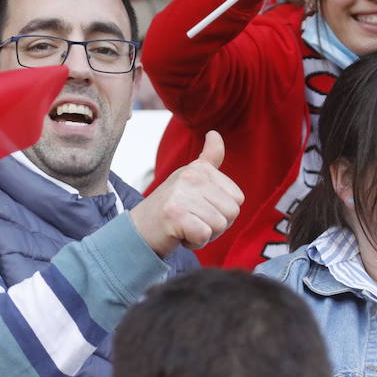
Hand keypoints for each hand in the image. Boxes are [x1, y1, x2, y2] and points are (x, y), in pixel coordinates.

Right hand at [129, 130, 242, 255]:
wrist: (138, 230)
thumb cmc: (169, 207)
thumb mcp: (189, 179)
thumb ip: (208, 159)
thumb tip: (215, 134)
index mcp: (199, 169)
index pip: (237, 199)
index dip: (222, 212)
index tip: (201, 210)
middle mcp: (190, 177)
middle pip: (232, 213)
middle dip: (216, 226)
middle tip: (193, 221)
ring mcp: (181, 195)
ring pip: (219, 225)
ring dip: (205, 235)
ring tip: (185, 227)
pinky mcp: (175, 215)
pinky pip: (204, 235)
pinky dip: (194, 242)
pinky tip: (180, 235)